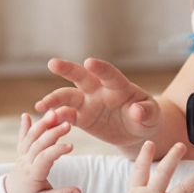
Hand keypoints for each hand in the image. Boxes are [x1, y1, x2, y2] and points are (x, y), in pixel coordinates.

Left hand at [3, 112, 81, 192]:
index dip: (57, 151)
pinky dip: (24, 127)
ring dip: (42, 125)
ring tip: (53, 113)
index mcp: (33, 174)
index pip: (45, 158)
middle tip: (67, 123)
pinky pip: (22, 139)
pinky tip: (25, 115)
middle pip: (39, 144)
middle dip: (52, 132)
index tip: (71, 146)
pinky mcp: (21, 154)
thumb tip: (79, 192)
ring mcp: (22, 156)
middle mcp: (26, 162)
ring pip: (31, 138)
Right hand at [36, 58, 162, 152]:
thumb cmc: (147, 118)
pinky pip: (66, 117)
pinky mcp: (82, 118)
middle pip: (81, 76)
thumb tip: (136, 111)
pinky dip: (56, 119)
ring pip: (68, 97)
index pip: (109, 74)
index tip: (89, 62)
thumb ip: (146, 112)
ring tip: (40, 106)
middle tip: (53, 63)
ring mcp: (89, 103)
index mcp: (119, 86)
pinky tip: (46, 123)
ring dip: (54, 100)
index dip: (100, 68)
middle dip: (67, 69)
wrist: (136, 130)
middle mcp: (100, 90)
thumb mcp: (153, 117)